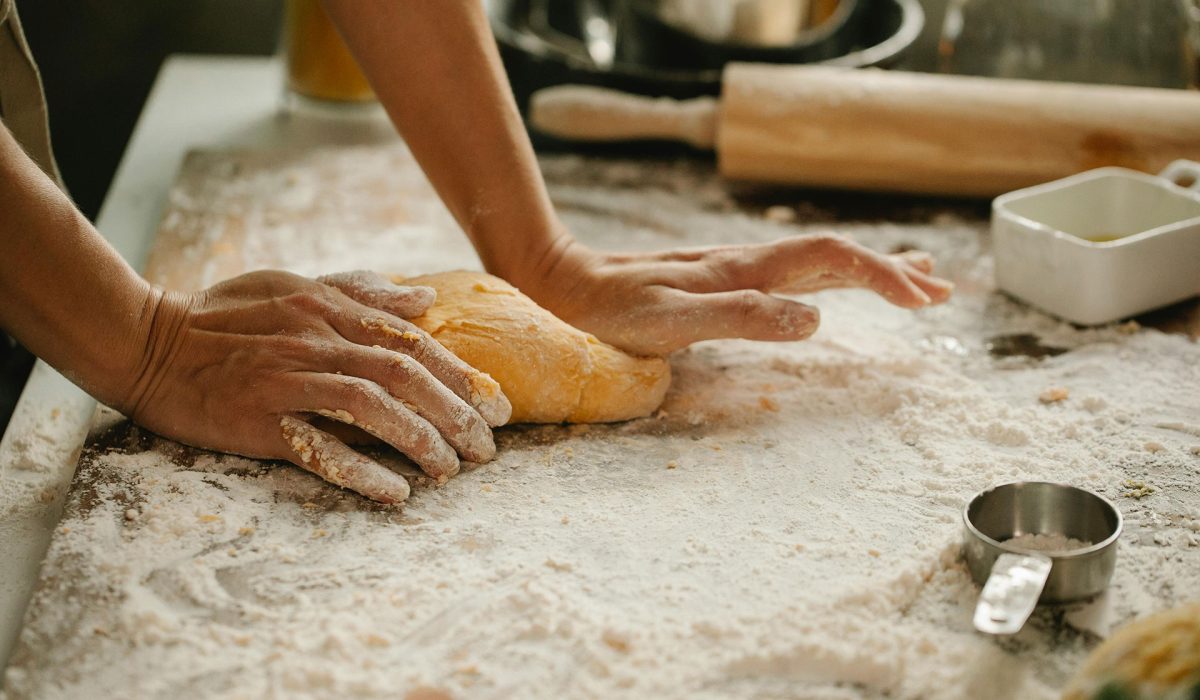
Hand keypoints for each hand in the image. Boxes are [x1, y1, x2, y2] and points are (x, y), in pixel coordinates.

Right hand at [116, 270, 511, 503]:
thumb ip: (359, 292)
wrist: (145, 341)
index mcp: (329, 310)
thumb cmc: (223, 315)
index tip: (498, 405)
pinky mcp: (259, 420)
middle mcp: (316, 342)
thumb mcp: (292, 285)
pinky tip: (396, 492)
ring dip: (421, 441)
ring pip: (373, 408)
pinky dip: (362, 470)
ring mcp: (287, 381)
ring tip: (452, 471)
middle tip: (488, 448)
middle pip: (405, 376)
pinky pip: (319, 447)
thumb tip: (422, 300)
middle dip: (457, 414)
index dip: (462, 376)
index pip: (412, 342)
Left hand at [514, 233, 953, 355]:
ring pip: (818, 261)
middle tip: (942, 291)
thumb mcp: (672, 323)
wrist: (567, 283)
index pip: (834, 259)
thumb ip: (741, 318)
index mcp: (746, 270)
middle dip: (893, 272)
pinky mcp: (722, 281)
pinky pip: (791, 274)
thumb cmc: (612, 311)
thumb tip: (817, 318)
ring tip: (915, 282)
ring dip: (870, 271)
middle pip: (837, 255)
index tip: (925, 302)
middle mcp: (748, 263)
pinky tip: (830, 287)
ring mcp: (737, 270)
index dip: (884, 276)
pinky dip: (831, 277)